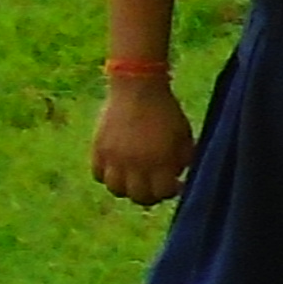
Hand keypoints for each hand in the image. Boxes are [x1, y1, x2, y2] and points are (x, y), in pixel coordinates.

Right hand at [90, 78, 192, 205]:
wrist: (138, 86)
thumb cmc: (166, 111)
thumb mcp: (184, 136)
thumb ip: (182, 160)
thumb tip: (177, 179)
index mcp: (160, 161)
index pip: (162, 193)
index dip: (170, 192)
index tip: (174, 185)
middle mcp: (135, 164)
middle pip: (138, 197)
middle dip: (150, 195)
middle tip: (154, 186)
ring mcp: (113, 158)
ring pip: (115, 189)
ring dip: (126, 188)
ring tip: (135, 179)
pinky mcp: (98, 148)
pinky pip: (98, 174)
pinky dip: (107, 176)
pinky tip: (118, 168)